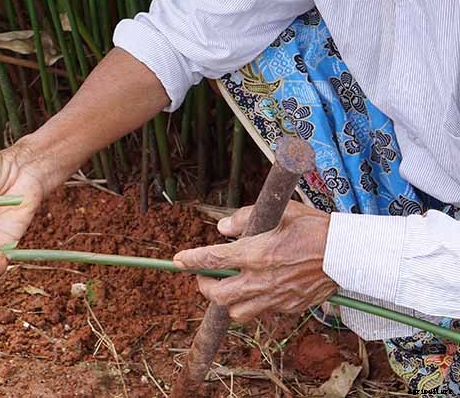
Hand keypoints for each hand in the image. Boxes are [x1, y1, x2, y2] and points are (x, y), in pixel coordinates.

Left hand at [173, 201, 337, 322]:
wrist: (349, 254)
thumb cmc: (315, 228)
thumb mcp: (281, 213)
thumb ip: (246, 218)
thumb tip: (222, 229)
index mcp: (257, 253)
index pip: (213, 259)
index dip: (191, 260)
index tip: (177, 260)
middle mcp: (262, 280)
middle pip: (218, 296)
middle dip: (205, 287)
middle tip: (205, 276)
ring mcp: (276, 297)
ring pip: (237, 312)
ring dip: (228, 301)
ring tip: (229, 287)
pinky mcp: (289, 307)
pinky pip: (262, 313)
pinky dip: (254, 304)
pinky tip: (258, 290)